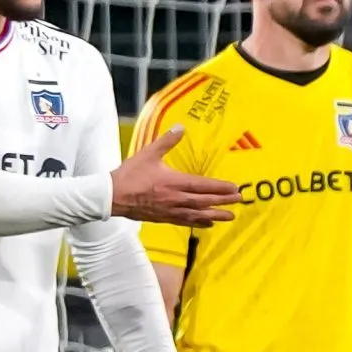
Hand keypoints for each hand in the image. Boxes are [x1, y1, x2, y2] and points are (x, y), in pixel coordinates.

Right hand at [111, 128, 239, 227]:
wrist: (113, 197)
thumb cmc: (130, 174)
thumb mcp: (149, 153)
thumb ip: (167, 141)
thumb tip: (181, 127)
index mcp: (174, 182)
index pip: (203, 185)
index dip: (220, 188)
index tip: (235, 188)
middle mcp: (176, 198)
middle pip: (204, 201)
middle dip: (223, 201)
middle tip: (239, 201)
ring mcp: (170, 210)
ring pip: (198, 214)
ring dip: (215, 215)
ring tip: (230, 217)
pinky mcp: (164, 218)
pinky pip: (186, 222)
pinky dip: (199, 223)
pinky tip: (208, 224)